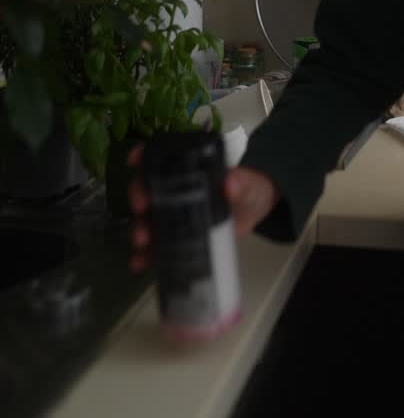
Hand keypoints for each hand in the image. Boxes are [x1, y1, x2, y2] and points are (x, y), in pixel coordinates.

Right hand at [127, 145, 280, 271]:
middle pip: (148, 186)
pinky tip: (139, 263)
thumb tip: (231, 184)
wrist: (254, 214)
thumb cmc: (248, 188)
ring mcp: (173, 213)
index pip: (161, 155)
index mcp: (190, 167)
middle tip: (141, 207)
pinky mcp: (176, 237)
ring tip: (142, 241)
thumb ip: (241, 183)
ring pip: (148, 218)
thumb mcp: (248, 183)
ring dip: (139, 228)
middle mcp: (174, 188)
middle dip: (139, 195)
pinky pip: (156, 246)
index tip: (134, 160)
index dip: (144, 155)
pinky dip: (145, 255)